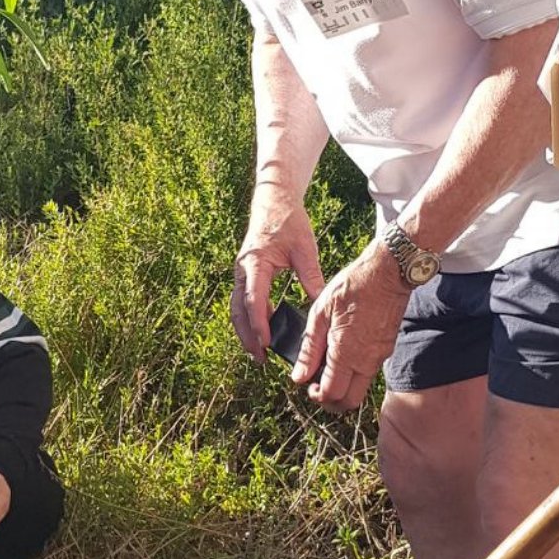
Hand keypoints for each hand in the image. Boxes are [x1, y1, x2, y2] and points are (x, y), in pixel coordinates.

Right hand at [231, 193, 325, 360]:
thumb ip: (311, 278)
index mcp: (255, 263)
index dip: (259, 324)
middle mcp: (243, 270)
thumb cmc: (288, 222)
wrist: (273, 201)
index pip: (253, 300)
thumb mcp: (305, 250)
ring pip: (237, 308)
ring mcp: (241, 272)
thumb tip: (321, 305)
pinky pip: (243, 300)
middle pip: (238, 310)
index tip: (267, 343)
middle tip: (259, 358)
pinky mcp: (245, 273)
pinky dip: (250, 317)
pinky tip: (263, 330)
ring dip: (245, 330)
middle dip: (247, 335)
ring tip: (258, 351)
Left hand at [293, 240, 410, 411]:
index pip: (332, 394)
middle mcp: (366, 361)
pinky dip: (353, 373)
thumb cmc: (351, 287)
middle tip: (317, 386)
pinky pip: (368, 372)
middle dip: (331, 401)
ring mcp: (379, 356)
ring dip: (342, 387)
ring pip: (360, 388)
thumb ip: (309, 349)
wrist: (387, 272)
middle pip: (349, 401)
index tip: (307, 385)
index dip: (316, 396)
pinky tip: (341, 354)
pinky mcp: (386, 348)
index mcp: (346, 354)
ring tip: (326, 367)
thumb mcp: (320, 314)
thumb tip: (299, 376)